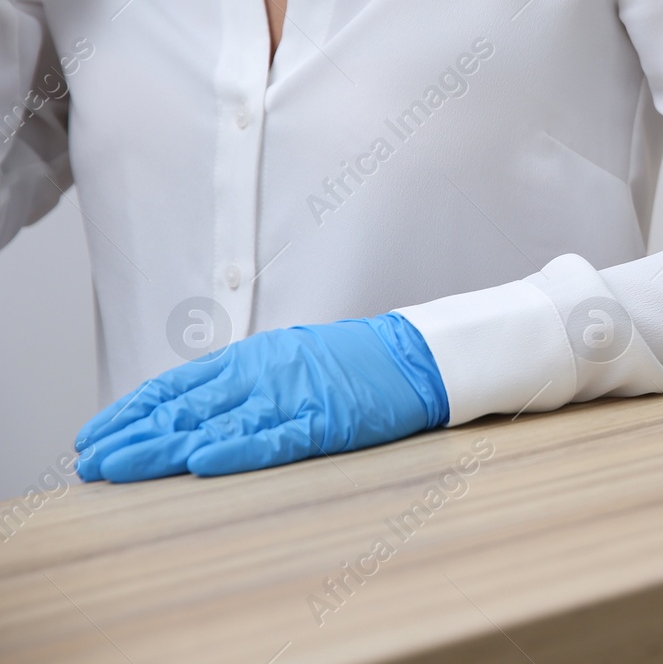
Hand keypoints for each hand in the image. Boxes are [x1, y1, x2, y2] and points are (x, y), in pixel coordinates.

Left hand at [74, 314, 449, 481]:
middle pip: (185, 408)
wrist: (413, 354)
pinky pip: (276, 438)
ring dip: (164, 449)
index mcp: (251, 358)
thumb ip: (240, 382)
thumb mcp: (284, 359)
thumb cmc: (350, 361)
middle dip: (132, 436)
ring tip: (119, 468)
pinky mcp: (326, 421)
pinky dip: (237, 450)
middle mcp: (263, 374)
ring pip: (217, 424)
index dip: (131, 411)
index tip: (93, 435)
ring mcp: (293, 397)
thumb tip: (188, 410)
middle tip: (90, 462)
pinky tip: (201, 463)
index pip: (176, 385)